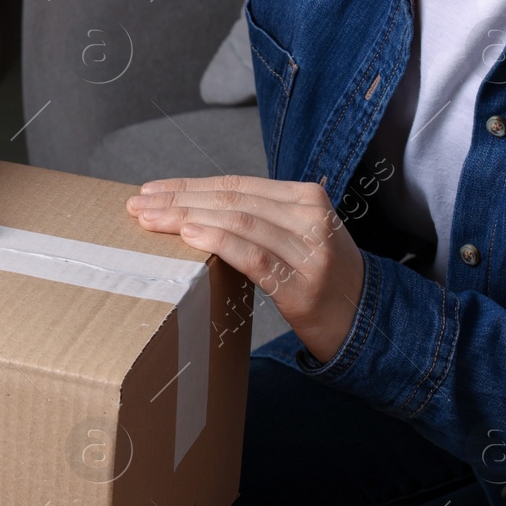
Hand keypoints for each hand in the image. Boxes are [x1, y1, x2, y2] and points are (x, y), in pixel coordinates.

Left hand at [126, 175, 364, 362]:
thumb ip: (262, 217)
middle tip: (137, 203)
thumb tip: (198, 209)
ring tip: (149, 220)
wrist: (368, 320)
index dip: (190, 184)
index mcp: (307, 198)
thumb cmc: (322, 277)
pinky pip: (251, 256)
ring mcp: (309, 251)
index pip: (237, 185)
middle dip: (178, 199)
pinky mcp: (302, 286)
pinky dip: (216, 241)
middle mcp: (310, 218)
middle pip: (231, 200)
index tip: (152, 189)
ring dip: (185, 219)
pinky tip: (187, 236)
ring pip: (236, 223)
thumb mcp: (300, 234)